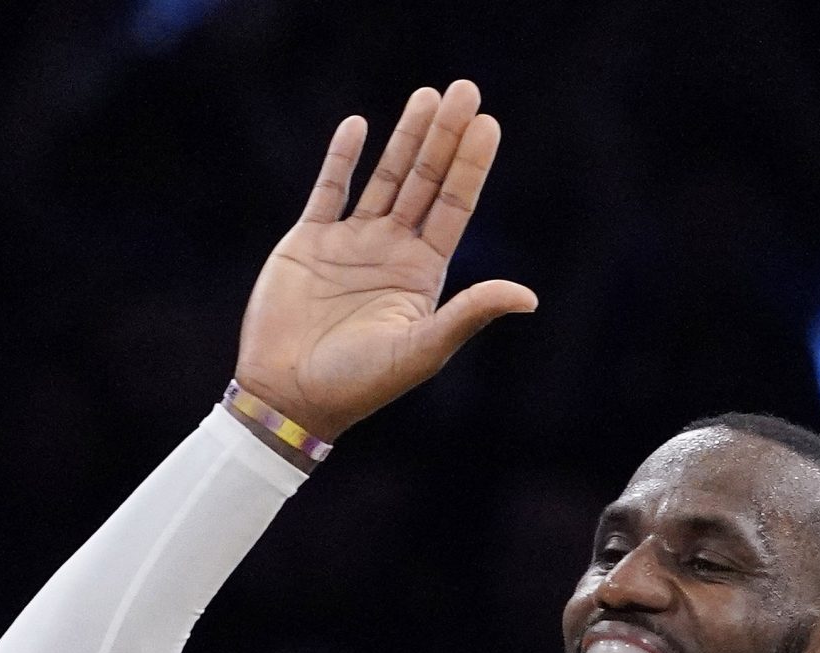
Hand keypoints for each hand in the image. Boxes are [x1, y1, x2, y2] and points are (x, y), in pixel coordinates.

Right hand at [234, 80, 535, 441]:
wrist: (290, 396)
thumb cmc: (360, 383)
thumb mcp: (423, 349)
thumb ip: (470, 313)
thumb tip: (530, 297)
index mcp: (423, 275)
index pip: (454, 208)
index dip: (470, 166)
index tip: (487, 124)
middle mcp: (392, 252)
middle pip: (426, 181)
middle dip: (444, 136)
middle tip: (464, 89)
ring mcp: (351, 244)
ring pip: (385, 178)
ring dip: (405, 137)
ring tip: (425, 95)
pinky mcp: (309, 242)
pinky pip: (329, 189)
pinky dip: (342, 157)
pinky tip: (358, 125)